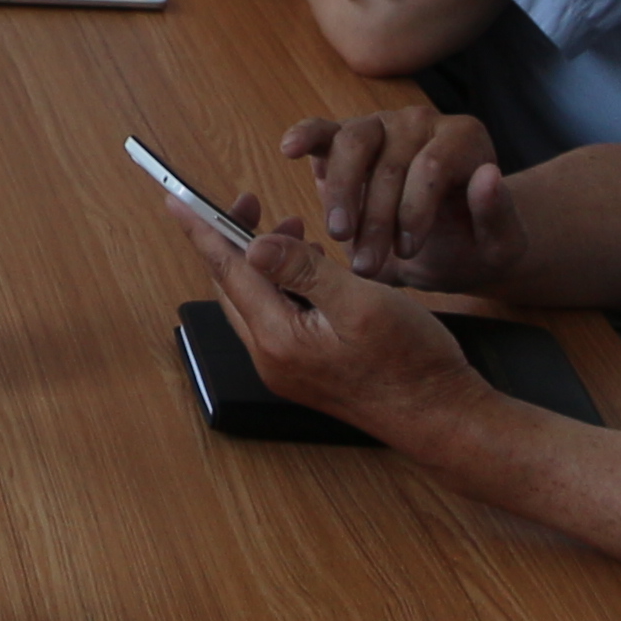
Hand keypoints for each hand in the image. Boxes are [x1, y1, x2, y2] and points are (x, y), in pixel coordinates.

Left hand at [187, 192, 489, 442]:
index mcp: (278, 339)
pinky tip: (311, 271)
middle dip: (236, 241)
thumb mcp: (359, 303)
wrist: (443, 419)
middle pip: (234, 287)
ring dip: (265, 263)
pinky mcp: (306, 373)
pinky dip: (283, 286)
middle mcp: (273, 359)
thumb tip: (254, 244)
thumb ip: (303, 271)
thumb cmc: (412, 363)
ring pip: (255, 303)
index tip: (177, 201)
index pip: (227, 272)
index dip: (202, 231)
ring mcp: (288, 370)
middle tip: (250, 203)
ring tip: (294, 230)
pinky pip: (277, 319)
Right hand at [283, 106, 516, 287]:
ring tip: (339, 235)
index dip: (414, 211)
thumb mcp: (500, 246)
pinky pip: (324, 129)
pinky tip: (290, 149)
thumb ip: (498, 213)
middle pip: (389, 160)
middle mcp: (422, 122)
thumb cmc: (476, 246)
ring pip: (353, 142)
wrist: (450, 247)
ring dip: (342, 193)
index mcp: (464, 139)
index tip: (408, 252)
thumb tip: (488, 175)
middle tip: (366, 264)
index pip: (430, 166)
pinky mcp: (347, 137)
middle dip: (375, 217)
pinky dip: (306, 136)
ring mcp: (383, 125)